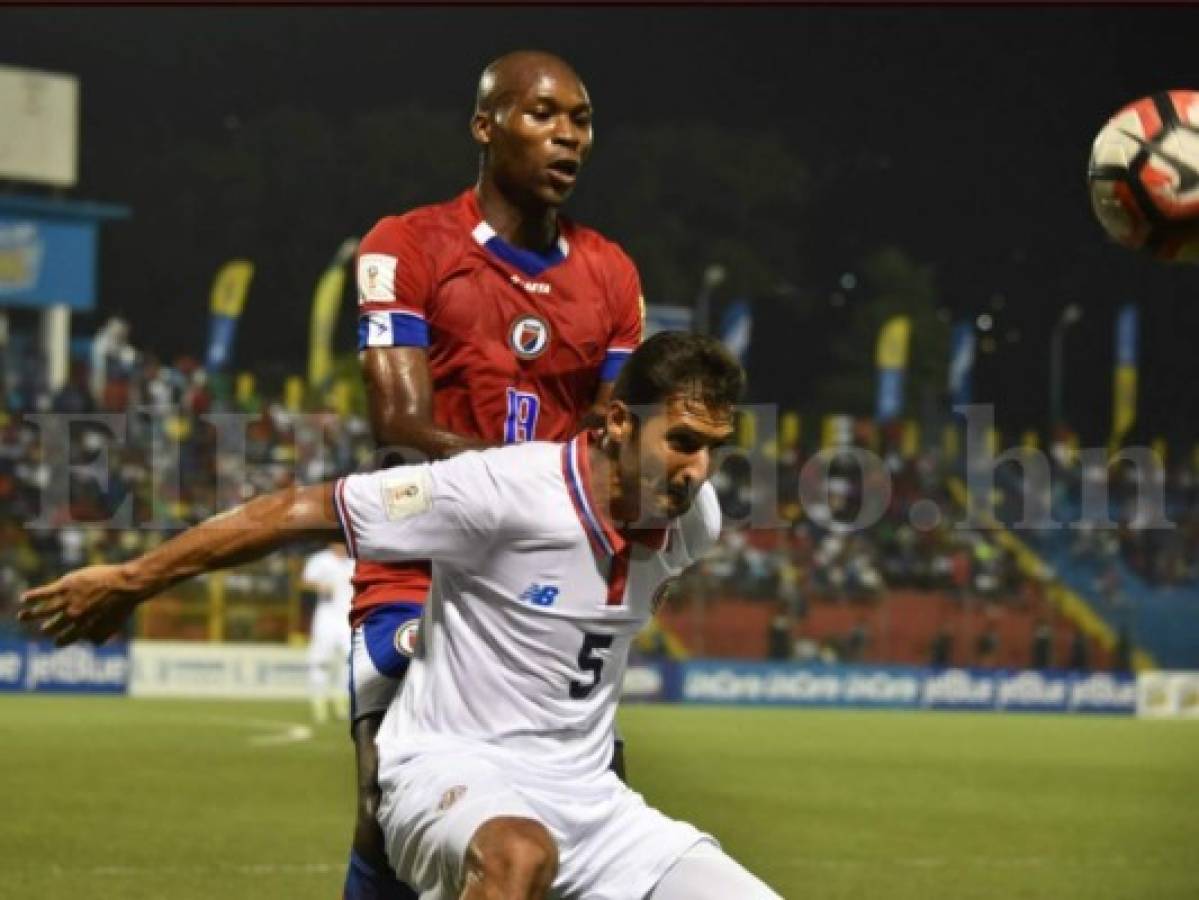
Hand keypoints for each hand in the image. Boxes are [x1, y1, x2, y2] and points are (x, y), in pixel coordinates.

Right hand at [17, 565, 145, 645]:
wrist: (127, 584)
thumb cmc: (124, 604)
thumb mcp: (113, 625)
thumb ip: (100, 636)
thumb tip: (92, 644)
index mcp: (83, 629)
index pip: (65, 640)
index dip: (60, 641)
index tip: (58, 642)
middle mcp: (72, 618)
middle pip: (52, 628)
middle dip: (48, 629)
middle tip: (44, 629)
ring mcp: (68, 602)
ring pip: (43, 612)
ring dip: (30, 616)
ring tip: (22, 617)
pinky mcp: (66, 586)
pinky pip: (44, 593)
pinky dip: (32, 597)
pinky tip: (24, 599)